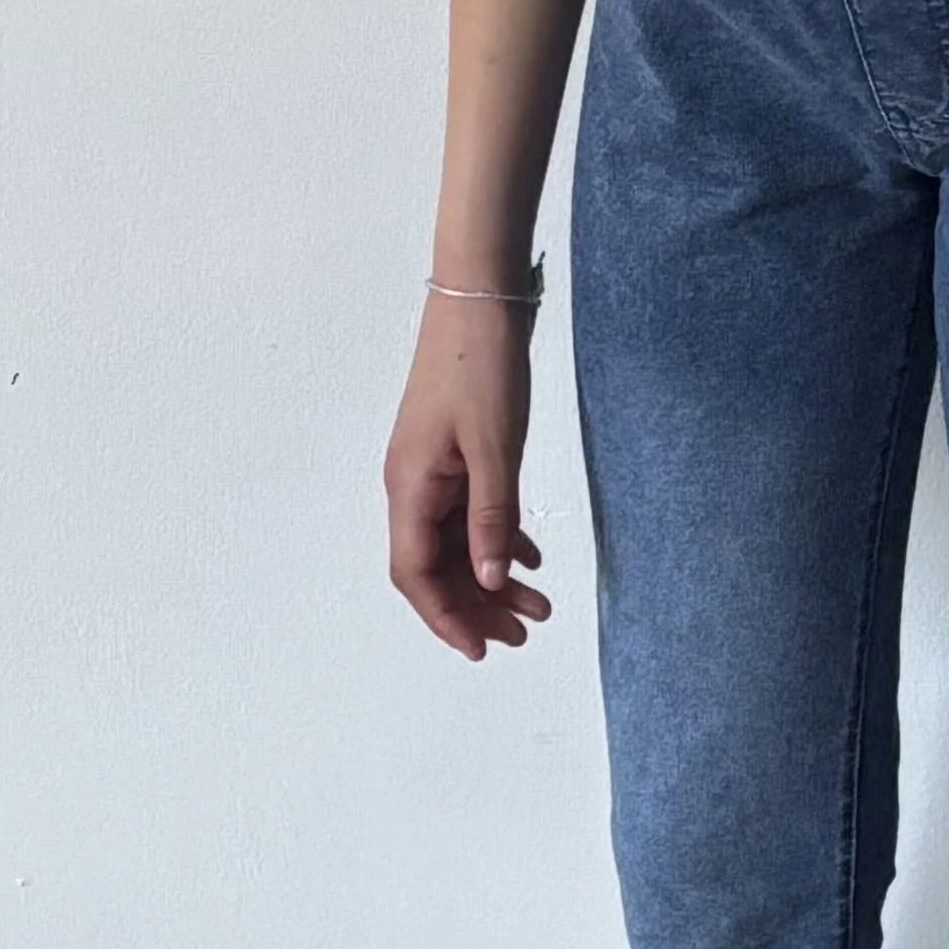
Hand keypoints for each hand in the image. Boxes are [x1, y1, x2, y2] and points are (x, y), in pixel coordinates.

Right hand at [384, 297, 555, 662]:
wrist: (479, 299)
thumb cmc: (481, 366)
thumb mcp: (494, 448)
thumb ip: (492, 516)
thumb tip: (488, 581)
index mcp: (410, 487)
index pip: (417, 574)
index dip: (447, 617)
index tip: (483, 649)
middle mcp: (412, 485)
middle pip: (436, 566)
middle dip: (476, 606)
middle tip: (524, 632)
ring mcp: (431, 469)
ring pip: (457, 542)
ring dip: (492, 576)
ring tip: (538, 604)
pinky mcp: (452, 453)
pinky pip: (469, 512)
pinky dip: (497, 538)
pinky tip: (529, 557)